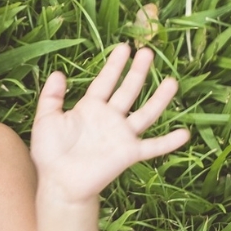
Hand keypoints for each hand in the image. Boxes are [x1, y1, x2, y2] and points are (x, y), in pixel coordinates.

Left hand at [30, 43, 189, 202]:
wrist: (58, 182)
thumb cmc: (49, 152)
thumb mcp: (46, 119)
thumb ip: (51, 96)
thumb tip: (58, 72)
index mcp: (90, 108)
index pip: (105, 81)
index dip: (115, 65)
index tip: (125, 47)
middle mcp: (109, 118)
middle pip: (128, 90)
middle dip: (138, 72)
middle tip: (148, 52)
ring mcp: (121, 135)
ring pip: (145, 113)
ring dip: (159, 99)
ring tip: (172, 81)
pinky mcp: (128, 153)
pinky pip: (152, 147)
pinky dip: (169, 142)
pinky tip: (184, 133)